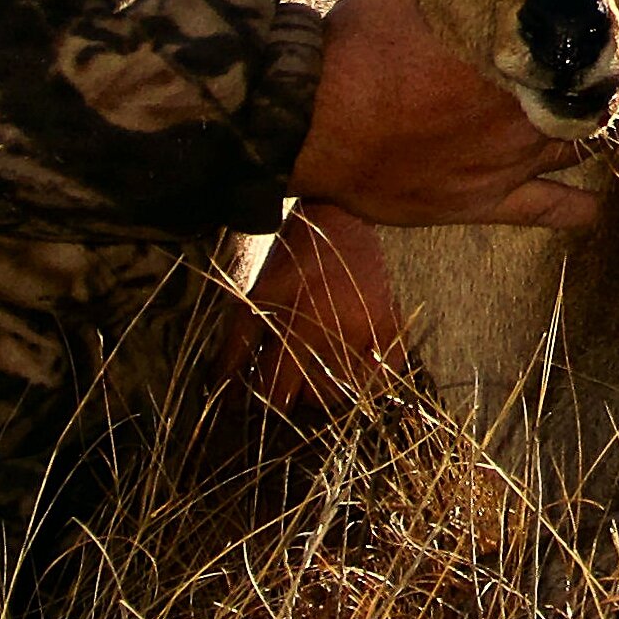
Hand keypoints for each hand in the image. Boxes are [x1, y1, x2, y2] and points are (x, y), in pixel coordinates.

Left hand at [225, 202, 402, 409]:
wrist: (337, 220)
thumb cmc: (291, 259)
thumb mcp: (255, 297)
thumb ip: (237, 347)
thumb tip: (225, 392)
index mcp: (302, 324)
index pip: (279, 392)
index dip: (265, 399)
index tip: (262, 393)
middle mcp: (341, 331)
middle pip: (318, 397)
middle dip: (298, 394)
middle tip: (290, 374)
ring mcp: (373, 330)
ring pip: (350, 390)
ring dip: (330, 388)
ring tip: (318, 367)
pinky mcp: (393, 326)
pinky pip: (384, 375)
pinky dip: (367, 379)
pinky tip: (350, 364)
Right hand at [287, 0, 603, 229]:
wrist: (312, 123)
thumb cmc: (356, 46)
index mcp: (514, 51)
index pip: (584, 42)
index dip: (594, 34)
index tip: (596, 23)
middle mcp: (526, 106)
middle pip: (588, 93)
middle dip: (594, 80)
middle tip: (597, 68)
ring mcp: (511, 159)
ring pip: (576, 146)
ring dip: (588, 130)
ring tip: (594, 116)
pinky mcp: (485, 200)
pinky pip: (547, 208)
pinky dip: (577, 208)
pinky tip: (592, 206)